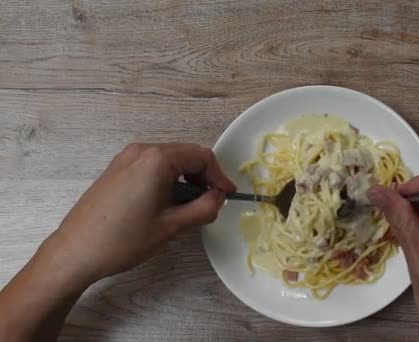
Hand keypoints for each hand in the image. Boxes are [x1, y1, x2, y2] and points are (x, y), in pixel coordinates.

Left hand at [41, 143, 235, 284]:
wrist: (75, 251)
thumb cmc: (124, 239)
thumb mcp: (172, 226)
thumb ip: (204, 208)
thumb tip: (218, 198)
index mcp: (157, 159)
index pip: (202, 157)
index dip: (219, 176)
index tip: (227, 196)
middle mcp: (142, 151)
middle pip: (186, 154)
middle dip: (204, 176)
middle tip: (212, 202)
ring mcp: (126, 158)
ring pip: (170, 160)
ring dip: (186, 178)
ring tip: (190, 206)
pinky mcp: (117, 169)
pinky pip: (153, 166)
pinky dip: (168, 179)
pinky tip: (168, 203)